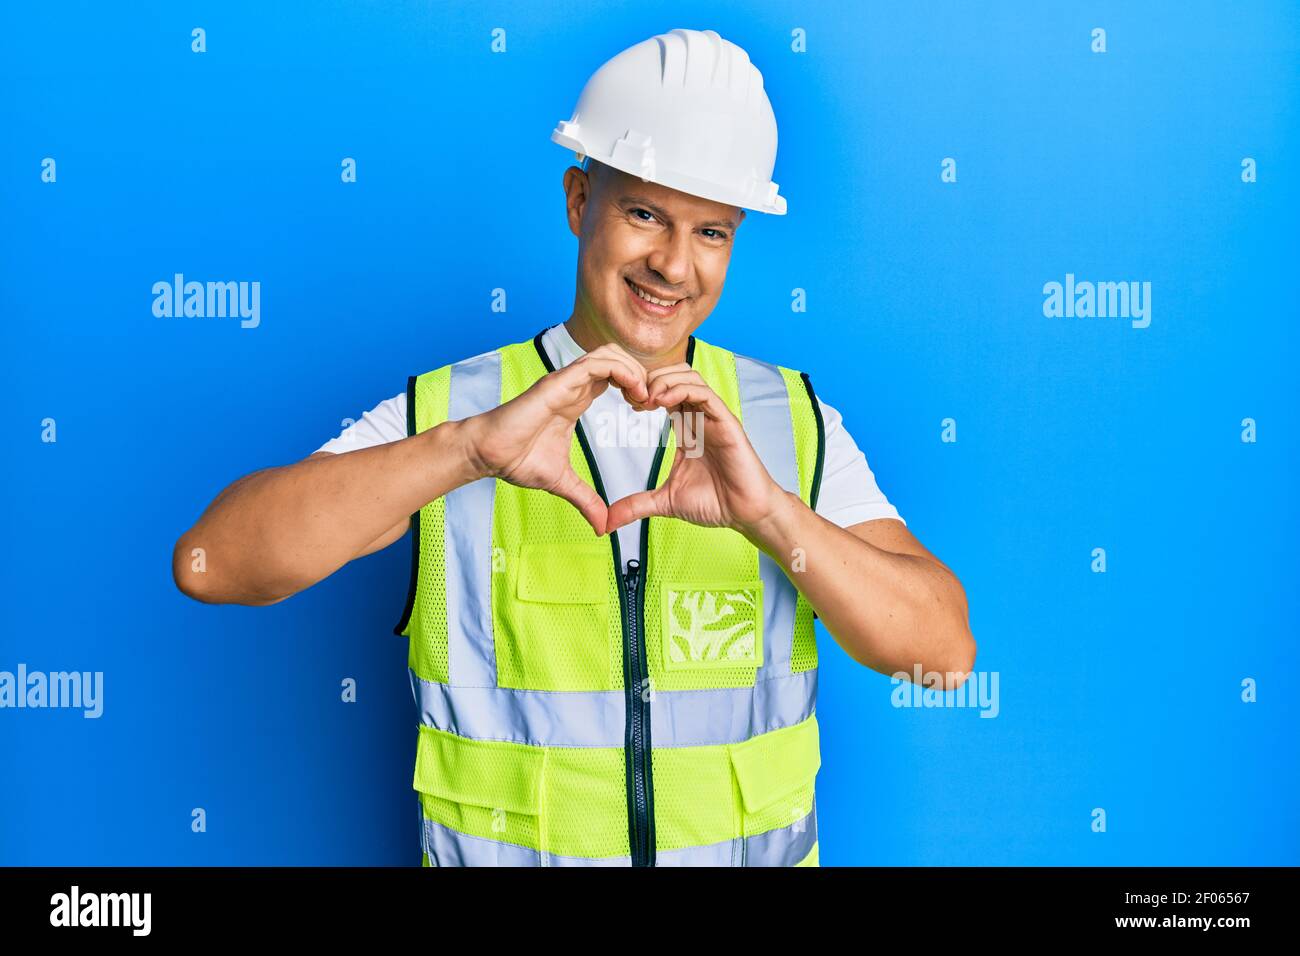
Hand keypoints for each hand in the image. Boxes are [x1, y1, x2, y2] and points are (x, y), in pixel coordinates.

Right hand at [462, 343, 648, 534]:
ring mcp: (566, 380)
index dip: (637, 387)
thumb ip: (586, 500)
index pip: (615, 377)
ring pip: (611, 354)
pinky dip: (622, 371)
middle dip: (642, 374)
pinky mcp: (558, 382)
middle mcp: (574, 385)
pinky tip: (634, 393)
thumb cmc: (516, 460)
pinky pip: (597, 363)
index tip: (649, 410)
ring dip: (635, 370)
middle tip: (654, 402)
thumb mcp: (562, 483)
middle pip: (617, 358)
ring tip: (646, 397)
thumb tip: (601, 526)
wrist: (487, 454)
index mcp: (576, 399)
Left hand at [605, 364, 784, 535]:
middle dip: (651, 379)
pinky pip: (705, 394)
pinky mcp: (727, 423)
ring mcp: (714, 418)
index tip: (627, 403)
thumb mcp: (665, 501)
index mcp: (686, 428)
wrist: (745, 514)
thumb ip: (637, 505)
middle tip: (633, 397)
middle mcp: (700, 417)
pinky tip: (663, 402)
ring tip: (647, 398)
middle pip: (676, 375)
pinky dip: (682, 390)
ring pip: (690, 377)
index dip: (643, 390)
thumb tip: (608, 523)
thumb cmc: (715, 502)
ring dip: (664, 381)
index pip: (664, 391)